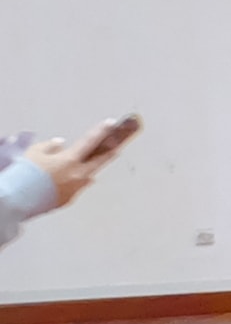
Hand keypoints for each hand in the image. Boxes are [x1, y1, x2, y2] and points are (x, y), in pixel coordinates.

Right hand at [20, 119, 135, 207]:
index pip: (90, 141)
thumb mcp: (35, 152)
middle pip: (100, 161)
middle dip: (110, 152)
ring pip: (87, 176)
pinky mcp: (68, 199)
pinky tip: (65, 180)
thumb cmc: (25, 173)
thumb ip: (50, 146)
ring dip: (88, 169)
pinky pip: (75, 187)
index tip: (111, 124)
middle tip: (118, 147)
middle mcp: (78, 175)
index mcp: (70, 160)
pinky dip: (72, 181)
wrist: (18, 198)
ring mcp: (75, 189)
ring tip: (87, 163)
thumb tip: (61, 144)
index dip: (101, 131)